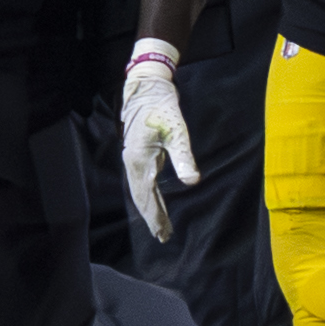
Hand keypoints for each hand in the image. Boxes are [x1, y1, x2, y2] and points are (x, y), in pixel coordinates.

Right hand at [120, 41, 197, 240]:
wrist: (147, 88)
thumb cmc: (163, 108)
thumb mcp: (177, 131)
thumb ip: (183, 157)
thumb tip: (192, 182)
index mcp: (140, 161)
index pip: (147, 196)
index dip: (156, 216)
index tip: (163, 233)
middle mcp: (132, 163)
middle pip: (141, 197)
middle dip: (152, 217)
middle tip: (163, 237)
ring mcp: (133, 159)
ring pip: (140, 191)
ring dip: (150, 209)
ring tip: (160, 226)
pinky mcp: (138, 155)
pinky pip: (142, 182)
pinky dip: (148, 196)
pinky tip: (155, 202)